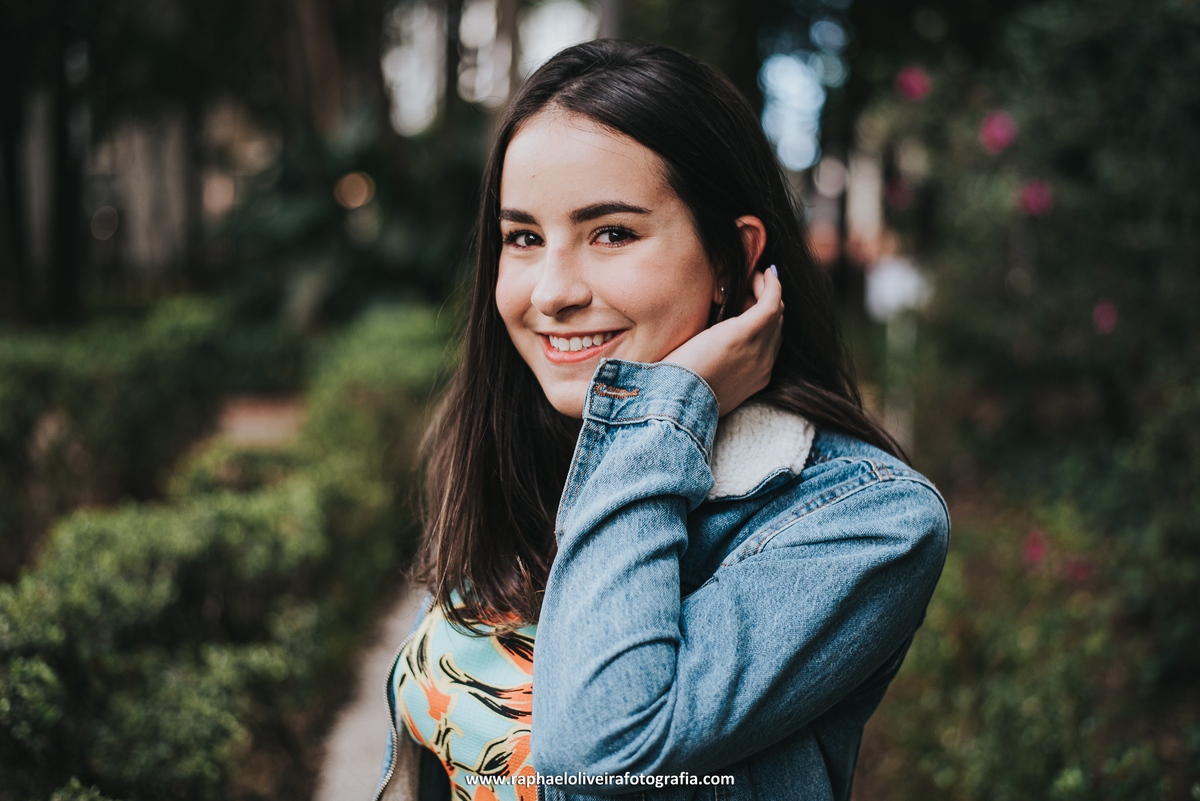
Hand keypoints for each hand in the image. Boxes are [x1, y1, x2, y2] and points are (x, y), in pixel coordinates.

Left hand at [663, 267, 783, 415]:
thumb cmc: (680, 391)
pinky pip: (771, 301)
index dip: (762, 321)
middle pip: (777, 325)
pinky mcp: (746, 333)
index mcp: (756, 378)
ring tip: (753, 278)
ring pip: (776, 311)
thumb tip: (706, 353)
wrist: (677, 401)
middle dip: (765, 303)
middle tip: (749, 288)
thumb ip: (715, 368)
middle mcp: (764, 364)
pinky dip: (771, 285)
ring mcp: (758, 349)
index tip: (746, 306)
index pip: (771, 342)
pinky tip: (765, 272)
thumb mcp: (705, 383)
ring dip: (767, 291)